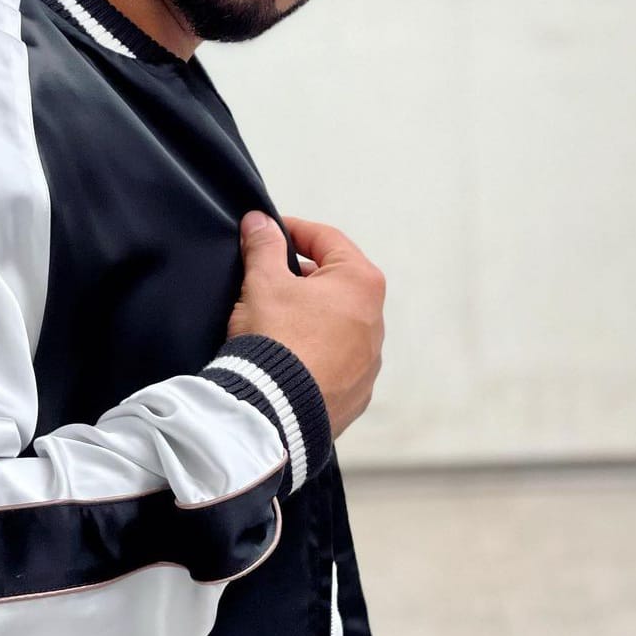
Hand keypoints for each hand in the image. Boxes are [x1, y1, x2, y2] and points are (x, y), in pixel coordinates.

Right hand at [227, 211, 385, 438]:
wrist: (274, 411)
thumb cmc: (276, 340)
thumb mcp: (263, 281)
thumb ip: (264, 245)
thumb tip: (260, 223)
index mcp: (360, 283)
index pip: (327, 240)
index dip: (293, 230)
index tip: (269, 232)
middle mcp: (375, 321)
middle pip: (335, 282)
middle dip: (300, 275)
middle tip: (266, 277)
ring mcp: (369, 361)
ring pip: (336, 323)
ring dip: (309, 315)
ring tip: (273, 321)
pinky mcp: (356, 392)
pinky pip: (336, 360)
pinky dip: (314, 352)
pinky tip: (286, 355)